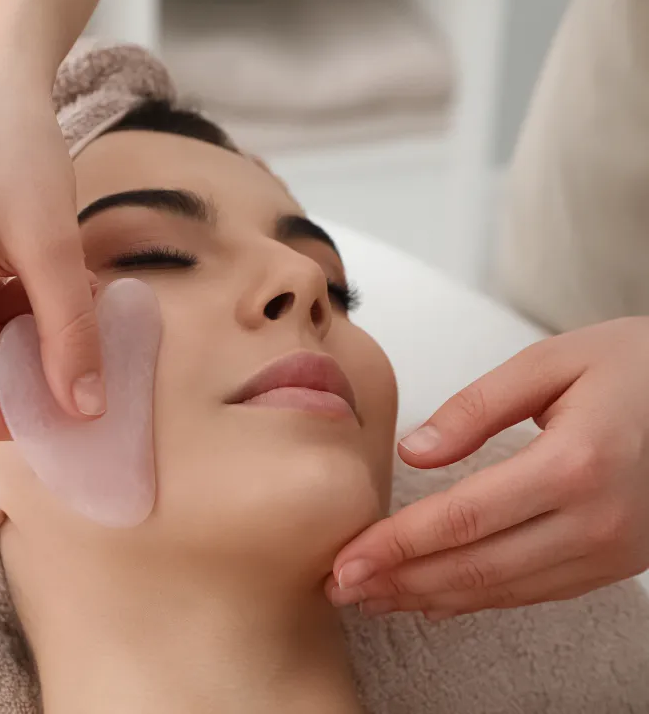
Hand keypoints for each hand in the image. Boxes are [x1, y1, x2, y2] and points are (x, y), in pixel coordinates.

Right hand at [0, 39, 103, 439]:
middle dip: (13, 371)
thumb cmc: (12, 146)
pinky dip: (7, 309)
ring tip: (72, 313)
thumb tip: (87, 409)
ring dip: (17, 337)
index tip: (50, 409)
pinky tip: (52, 289)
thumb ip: (71, 334)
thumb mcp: (51, 249)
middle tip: (74, 360)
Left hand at [329, 317, 648, 619]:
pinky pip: (536, 591)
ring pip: (503, 588)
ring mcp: (611, 550)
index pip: (463, 518)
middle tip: (342, 587)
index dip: (398, 545)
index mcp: (574, 464)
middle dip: (400, 582)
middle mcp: (595, 521)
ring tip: (373, 598)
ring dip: (431, 598)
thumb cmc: (634, 366)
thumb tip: (413, 454)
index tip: (346, 559)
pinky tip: (436, 600)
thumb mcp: (552, 362)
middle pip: (476, 566)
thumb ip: (476, 407)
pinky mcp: (616, 561)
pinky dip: (479, 600)